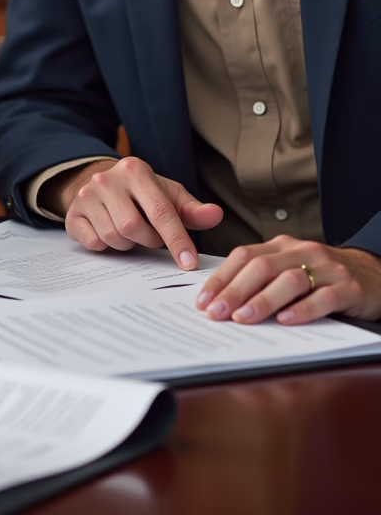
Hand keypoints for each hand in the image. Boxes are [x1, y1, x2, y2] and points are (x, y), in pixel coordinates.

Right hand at [46, 157, 222, 269]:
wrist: (102, 184)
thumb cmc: (141, 194)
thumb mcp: (168, 195)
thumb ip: (192, 209)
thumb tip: (215, 214)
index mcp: (135, 170)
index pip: (160, 211)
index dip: (177, 240)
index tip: (189, 263)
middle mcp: (106, 178)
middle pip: (133, 227)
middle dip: (148, 240)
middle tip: (150, 236)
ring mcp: (86, 195)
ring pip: (113, 237)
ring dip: (127, 244)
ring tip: (130, 233)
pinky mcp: (72, 213)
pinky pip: (93, 242)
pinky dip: (105, 245)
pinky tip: (109, 233)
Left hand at [195, 236, 380, 324]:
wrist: (374, 275)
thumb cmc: (322, 276)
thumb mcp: (291, 269)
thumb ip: (262, 278)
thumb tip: (222, 299)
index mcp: (282, 245)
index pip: (243, 256)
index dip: (221, 278)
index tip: (203, 300)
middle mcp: (302, 251)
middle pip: (261, 267)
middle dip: (234, 290)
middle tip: (216, 312)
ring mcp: (327, 269)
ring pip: (289, 280)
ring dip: (262, 300)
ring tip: (243, 318)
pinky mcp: (350, 288)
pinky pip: (324, 298)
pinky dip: (302, 310)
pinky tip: (286, 321)